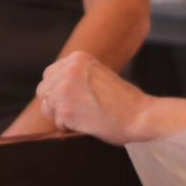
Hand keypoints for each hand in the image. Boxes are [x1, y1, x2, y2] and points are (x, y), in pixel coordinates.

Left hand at [36, 52, 151, 144]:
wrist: (141, 116)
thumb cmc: (125, 101)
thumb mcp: (99, 75)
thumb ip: (77, 76)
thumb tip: (54, 88)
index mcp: (77, 58)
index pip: (50, 74)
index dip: (58, 90)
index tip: (73, 99)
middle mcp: (68, 69)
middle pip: (44, 89)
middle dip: (55, 102)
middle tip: (76, 112)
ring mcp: (64, 89)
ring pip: (46, 105)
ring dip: (60, 115)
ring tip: (83, 118)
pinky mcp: (65, 109)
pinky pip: (56, 121)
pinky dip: (67, 127)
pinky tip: (86, 124)